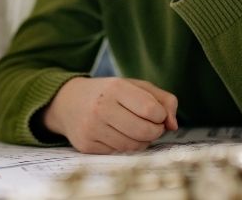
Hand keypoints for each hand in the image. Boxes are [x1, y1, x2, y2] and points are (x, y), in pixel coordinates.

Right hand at [42, 77, 178, 153]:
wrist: (67, 102)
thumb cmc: (108, 94)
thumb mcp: (135, 86)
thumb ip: (163, 100)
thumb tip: (173, 125)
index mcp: (115, 88)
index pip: (151, 109)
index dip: (161, 115)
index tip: (156, 114)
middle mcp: (101, 108)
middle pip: (144, 131)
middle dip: (155, 131)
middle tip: (152, 126)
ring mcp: (92, 128)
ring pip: (133, 146)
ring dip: (142, 142)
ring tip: (136, 131)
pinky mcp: (86, 145)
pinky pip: (118, 154)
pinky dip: (125, 148)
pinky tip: (120, 136)